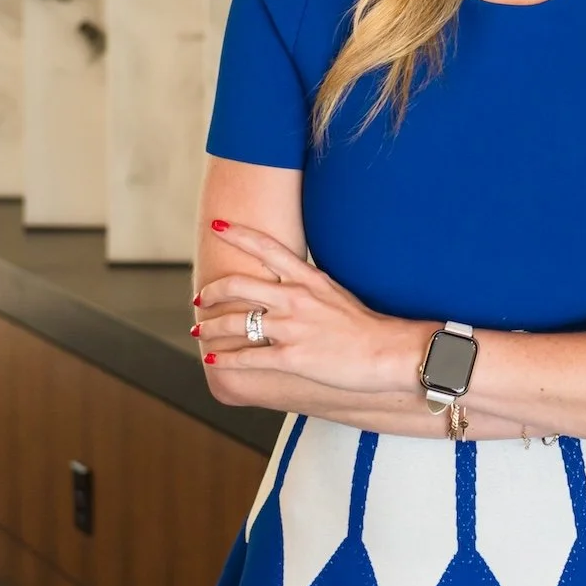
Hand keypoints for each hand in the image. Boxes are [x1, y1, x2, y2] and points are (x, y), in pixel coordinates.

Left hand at [195, 223, 421, 394]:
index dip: (238, 233)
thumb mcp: (335, 292)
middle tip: (200, 297)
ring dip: (209, 328)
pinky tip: (213, 360)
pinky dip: (224, 359)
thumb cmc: (365, 325)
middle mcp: (295, 298)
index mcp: (307, 279)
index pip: (267, 247)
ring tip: (199, 333)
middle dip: (211, 291)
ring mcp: (291, 328)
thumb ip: (308, 286)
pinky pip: (247, 357)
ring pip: (234, 323)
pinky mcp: (290, 357)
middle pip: (237, 285)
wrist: (386, 352)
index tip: (217, 225)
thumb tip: (289, 284)